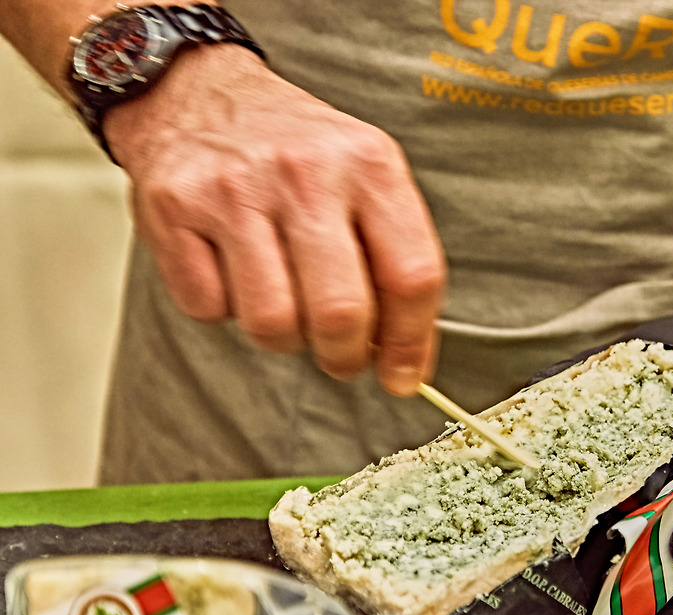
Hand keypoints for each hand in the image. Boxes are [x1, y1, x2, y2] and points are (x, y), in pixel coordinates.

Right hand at [102, 45, 445, 395]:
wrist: (199, 92)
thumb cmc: (298, 155)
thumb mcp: (366, 179)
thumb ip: (394, 260)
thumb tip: (406, 360)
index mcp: (370, 164)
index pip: (412, 276)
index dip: (411, 343)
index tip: (403, 377)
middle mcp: (306, 172)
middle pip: (341, 313)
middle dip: (344, 357)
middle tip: (341, 357)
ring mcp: (235, 189)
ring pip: (273, 323)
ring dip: (283, 337)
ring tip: (285, 306)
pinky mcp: (174, 208)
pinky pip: (209, 308)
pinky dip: (223, 308)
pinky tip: (231, 271)